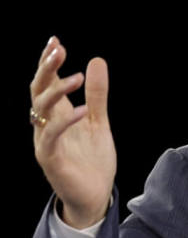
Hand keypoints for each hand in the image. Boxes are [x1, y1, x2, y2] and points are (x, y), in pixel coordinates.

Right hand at [30, 36, 116, 228]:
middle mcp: (45, 126)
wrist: (94, 196)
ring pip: (41, 111)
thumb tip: (96, 60)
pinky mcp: (51, 160)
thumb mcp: (98, 121)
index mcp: (55, 116)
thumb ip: (96, 94)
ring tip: (77, 77)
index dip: (48, 63)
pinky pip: (52, 137)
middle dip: (46, 69)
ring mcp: (45, 142)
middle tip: (59, 49)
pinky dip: (65, 121)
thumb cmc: (92, 160)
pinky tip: (80, 110)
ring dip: (57, 91)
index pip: (46, 84)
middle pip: (38, 92)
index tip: (55, 41)